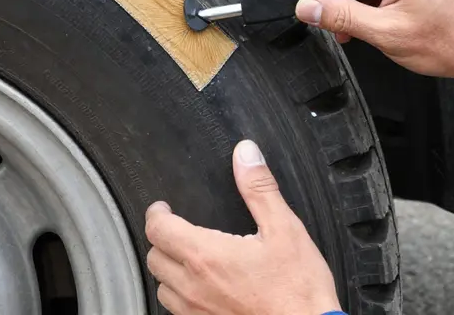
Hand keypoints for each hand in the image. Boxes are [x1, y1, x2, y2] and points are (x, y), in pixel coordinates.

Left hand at [145, 140, 340, 314]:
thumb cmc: (299, 292)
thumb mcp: (284, 229)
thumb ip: (259, 188)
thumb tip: (246, 155)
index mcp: (205, 256)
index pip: (157, 229)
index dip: (156, 213)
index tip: (163, 208)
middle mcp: (194, 287)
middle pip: (154, 257)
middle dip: (161, 239)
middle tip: (175, 228)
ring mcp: (198, 313)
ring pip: (162, 288)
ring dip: (169, 270)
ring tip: (185, 258)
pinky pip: (178, 312)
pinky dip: (181, 296)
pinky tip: (201, 289)